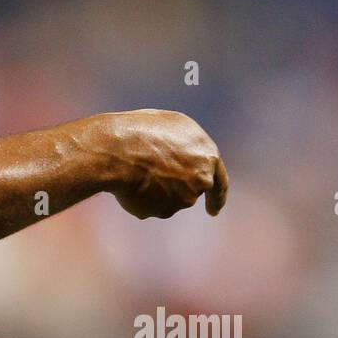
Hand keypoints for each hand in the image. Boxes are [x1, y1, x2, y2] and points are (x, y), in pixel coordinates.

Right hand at [102, 109, 227, 218]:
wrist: (117, 150)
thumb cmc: (141, 131)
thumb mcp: (171, 127)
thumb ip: (186, 147)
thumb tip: (185, 158)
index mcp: (208, 156)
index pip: (219, 182)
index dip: (217, 197)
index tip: (213, 211)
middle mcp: (201, 180)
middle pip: (190, 190)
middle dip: (177, 190)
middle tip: (155, 181)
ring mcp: (184, 198)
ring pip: (168, 199)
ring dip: (154, 190)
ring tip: (134, 169)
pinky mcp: (164, 211)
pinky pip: (150, 207)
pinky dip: (141, 198)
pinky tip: (128, 183)